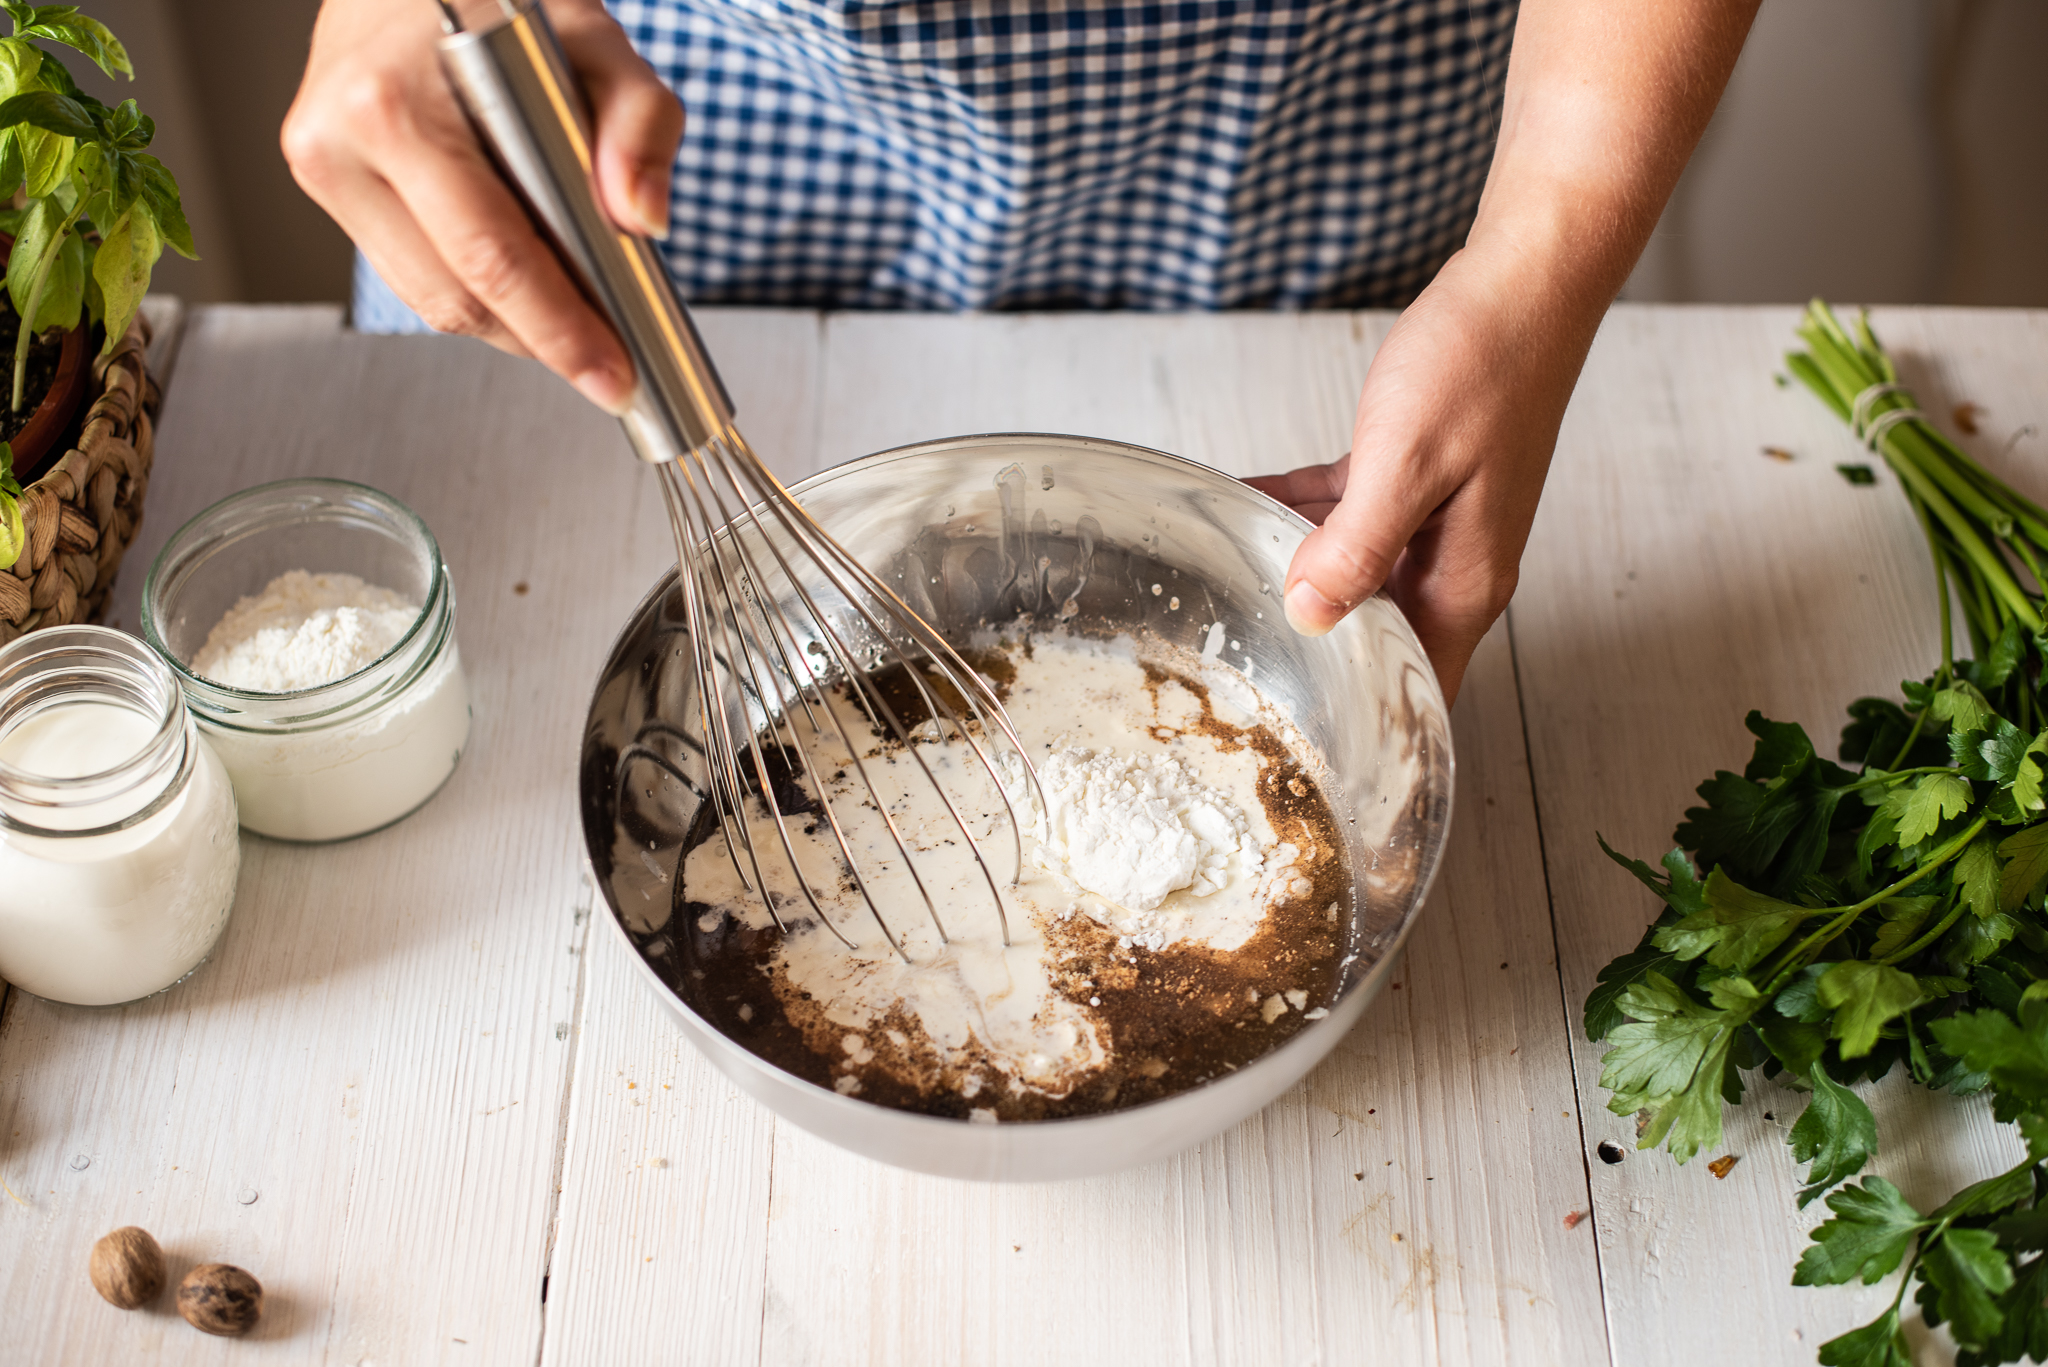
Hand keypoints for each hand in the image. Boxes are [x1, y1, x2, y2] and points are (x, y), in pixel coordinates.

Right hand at [282, 0, 682, 412]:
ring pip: (432, 300)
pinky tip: (526, 278)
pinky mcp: (327, 187)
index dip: (557, 330)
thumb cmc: (503, 1)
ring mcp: (322, 168)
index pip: (490, 255)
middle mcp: (339, 141)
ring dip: (511, 323)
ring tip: (575, 317)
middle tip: (609, 365)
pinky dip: (477, 288)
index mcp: (393, 102)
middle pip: (457, 297)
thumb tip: (643, 221)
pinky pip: (414, 273)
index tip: (612, 376)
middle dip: (542, 340)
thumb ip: (640, 123)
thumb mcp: (595, 39)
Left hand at [1244, 248, 1569, 704]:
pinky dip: (1301, 516)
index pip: (1422, 690)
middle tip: (1236, 668)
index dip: (1373, 729)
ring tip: (1220, 582)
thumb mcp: (1406, 464)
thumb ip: (1357, 548)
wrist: (1526, 280)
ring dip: (1294, 575)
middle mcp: (1454, 565)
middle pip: (1378, 640)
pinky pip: (1347, 517)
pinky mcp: (1415, 480)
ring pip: (1353, 575)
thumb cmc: (1482, 364)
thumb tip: (1310, 616)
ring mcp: (1437, 523)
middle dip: (1314, 654)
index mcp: (1464, 582)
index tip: (1308, 750)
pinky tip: (1246, 503)